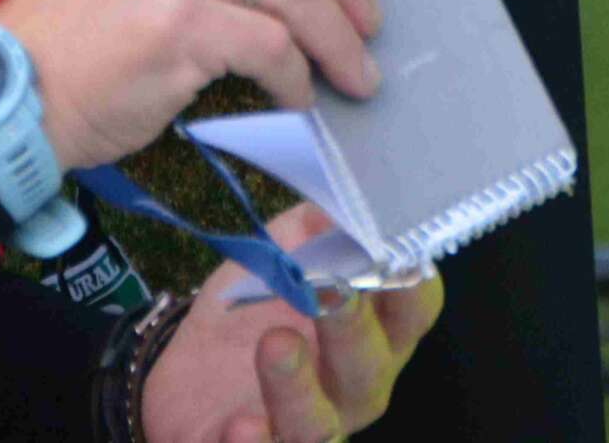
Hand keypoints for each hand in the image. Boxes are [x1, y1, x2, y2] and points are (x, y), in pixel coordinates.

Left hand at [139, 203, 445, 441]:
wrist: (194, 375)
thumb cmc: (259, 308)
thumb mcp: (284, 250)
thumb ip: (314, 222)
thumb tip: (337, 189)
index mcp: (374, 329)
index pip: (413, 308)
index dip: (410, 284)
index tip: (394, 251)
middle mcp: (353, 385)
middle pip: (370, 366)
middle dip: (353, 326)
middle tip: (331, 288)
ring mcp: (308, 424)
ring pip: (319, 425)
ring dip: (299, 388)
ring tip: (276, 343)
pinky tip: (241, 426)